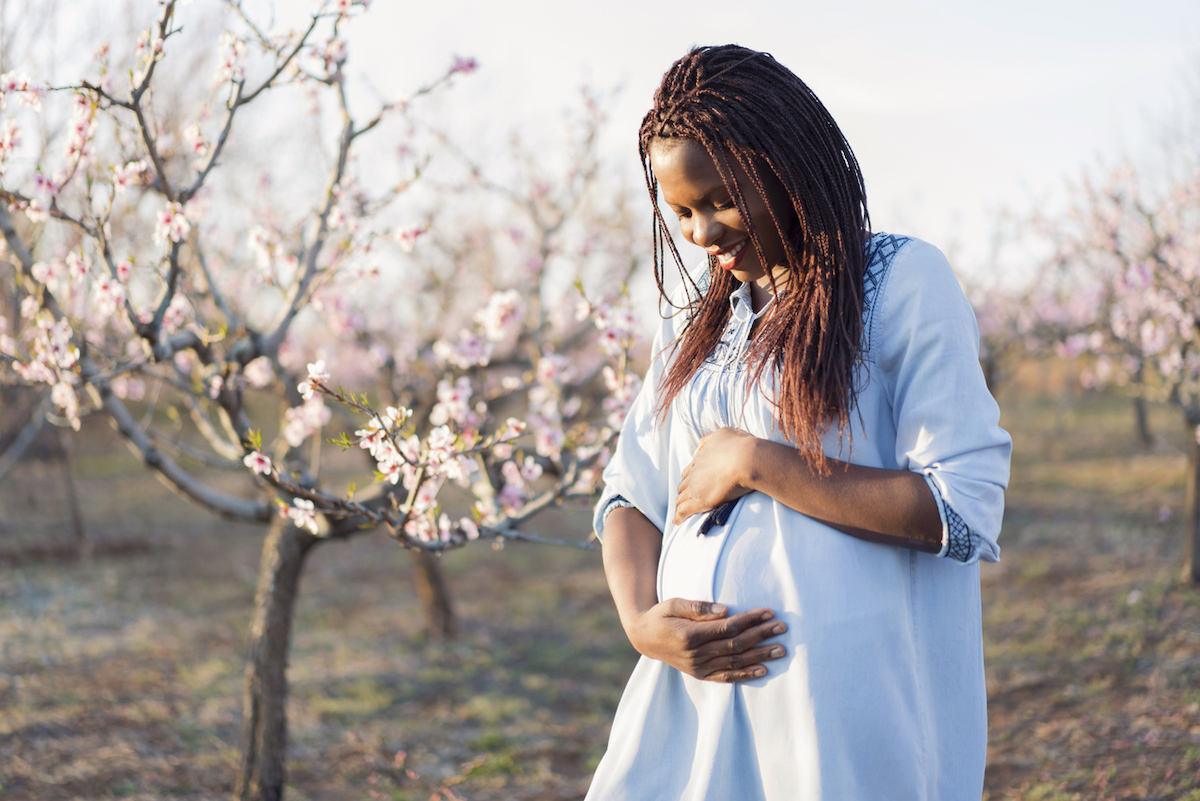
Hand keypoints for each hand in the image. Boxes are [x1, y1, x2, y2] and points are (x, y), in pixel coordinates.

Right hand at [627, 598, 786, 681]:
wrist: (645, 637)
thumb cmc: (662, 615)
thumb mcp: (674, 604)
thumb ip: (699, 608)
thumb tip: (726, 610)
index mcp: (690, 635)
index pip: (728, 628)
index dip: (750, 620)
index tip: (768, 612)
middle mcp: (696, 655)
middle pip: (736, 645)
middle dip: (761, 635)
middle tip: (782, 628)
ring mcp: (699, 667)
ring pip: (735, 662)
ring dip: (760, 655)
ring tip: (781, 649)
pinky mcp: (700, 675)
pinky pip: (726, 676)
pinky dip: (745, 674)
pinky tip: (763, 670)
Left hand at [674, 427, 756, 524]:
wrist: (746, 459)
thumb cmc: (740, 445)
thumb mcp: (723, 434)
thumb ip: (709, 440)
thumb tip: (699, 448)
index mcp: (700, 459)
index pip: (689, 471)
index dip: (690, 478)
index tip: (691, 482)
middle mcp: (695, 473)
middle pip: (683, 484)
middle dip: (683, 491)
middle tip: (685, 497)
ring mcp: (695, 487)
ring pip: (681, 497)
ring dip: (680, 503)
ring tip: (680, 510)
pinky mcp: (699, 501)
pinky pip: (684, 510)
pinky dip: (679, 516)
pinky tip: (677, 521)